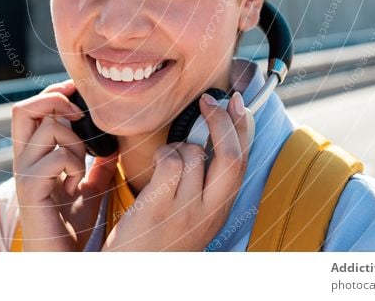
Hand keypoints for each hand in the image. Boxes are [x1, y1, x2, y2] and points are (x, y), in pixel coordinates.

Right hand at [12, 79, 118, 250]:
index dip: (53, 94)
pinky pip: (55, 158)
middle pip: (22, 109)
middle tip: (78, 112)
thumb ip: (98, 167)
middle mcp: (24, 161)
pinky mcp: (30, 190)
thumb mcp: (90, 189)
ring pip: (47, 129)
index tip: (78, 95)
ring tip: (81, 167)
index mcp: (34, 156)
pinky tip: (77, 186)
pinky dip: (74, 165)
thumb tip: (115, 146)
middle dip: (53, 99)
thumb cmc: (71, 227)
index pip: (31, 110)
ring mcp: (24, 174)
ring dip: (75, 141)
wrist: (60, 259)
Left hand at [102, 91, 250, 250]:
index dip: (244, 127)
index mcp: (219, 211)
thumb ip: (202, 183)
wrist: (130, 274)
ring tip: (164, 163)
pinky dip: (162, 154)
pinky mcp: (160, 206)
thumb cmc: (154, 240)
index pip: (243, 162)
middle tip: (209, 101)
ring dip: (177, 145)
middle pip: (231, 155)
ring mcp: (185, 210)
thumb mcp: (190, 215)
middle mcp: (209, 212)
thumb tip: (205, 137)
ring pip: (194, 153)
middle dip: (223, 120)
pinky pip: (170, 160)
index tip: (237, 102)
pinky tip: (153, 170)